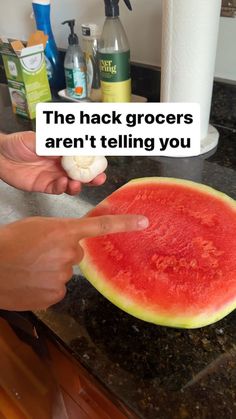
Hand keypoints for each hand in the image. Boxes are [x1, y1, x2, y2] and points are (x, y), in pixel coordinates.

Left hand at [0, 131, 105, 193]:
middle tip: (99, 178)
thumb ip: (56, 144)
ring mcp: (54, 176)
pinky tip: (63, 183)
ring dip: (78, 184)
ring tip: (78, 183)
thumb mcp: (39, 139)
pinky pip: (58, 190)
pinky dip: (62, 187)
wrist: (1, 156)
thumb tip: (74, 145)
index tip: (101, 163)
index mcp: (62, 152)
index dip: (92, 161)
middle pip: (81, 173)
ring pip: (72, 183)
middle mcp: (60, 165)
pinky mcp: (45, 186)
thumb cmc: (17, 143)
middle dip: (92, 176)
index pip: (82, 157)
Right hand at [0, 214, 148, 309]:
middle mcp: (68, 254)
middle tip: (39, 253)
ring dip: (52, 271)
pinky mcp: (55, 296)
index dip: (124, 224)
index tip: (144, 222)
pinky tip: (31, 281)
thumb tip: (70, 245)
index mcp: (64, 232)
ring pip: (64, 273)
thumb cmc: (9, 242)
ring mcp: (62, 277)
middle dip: (62, 254)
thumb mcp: (36, 227)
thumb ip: (59, 233)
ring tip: (30, 267)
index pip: (100, 226)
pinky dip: (46, 286)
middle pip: (75, 254)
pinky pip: (57, 289)